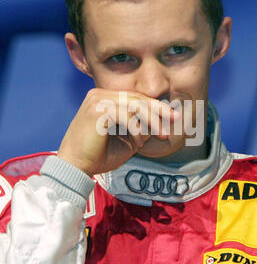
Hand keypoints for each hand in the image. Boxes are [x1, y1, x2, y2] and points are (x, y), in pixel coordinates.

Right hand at [57, 88, 175, 175]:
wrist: (75, 168)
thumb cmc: (98, 156)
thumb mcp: (126, 140)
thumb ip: (140, 128)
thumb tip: (160, 122)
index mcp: (104, 99)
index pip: (134, 98)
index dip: (155, 106)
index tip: (172, 117)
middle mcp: (99, 95)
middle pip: (136, 98)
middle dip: (158, 110)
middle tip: (175, 119)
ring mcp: (96, 101)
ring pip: (133, 105)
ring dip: (151, 121)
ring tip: (161, 135)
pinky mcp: (96, 111)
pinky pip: (124, 115)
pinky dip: (135, 129)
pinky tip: (139, 143)